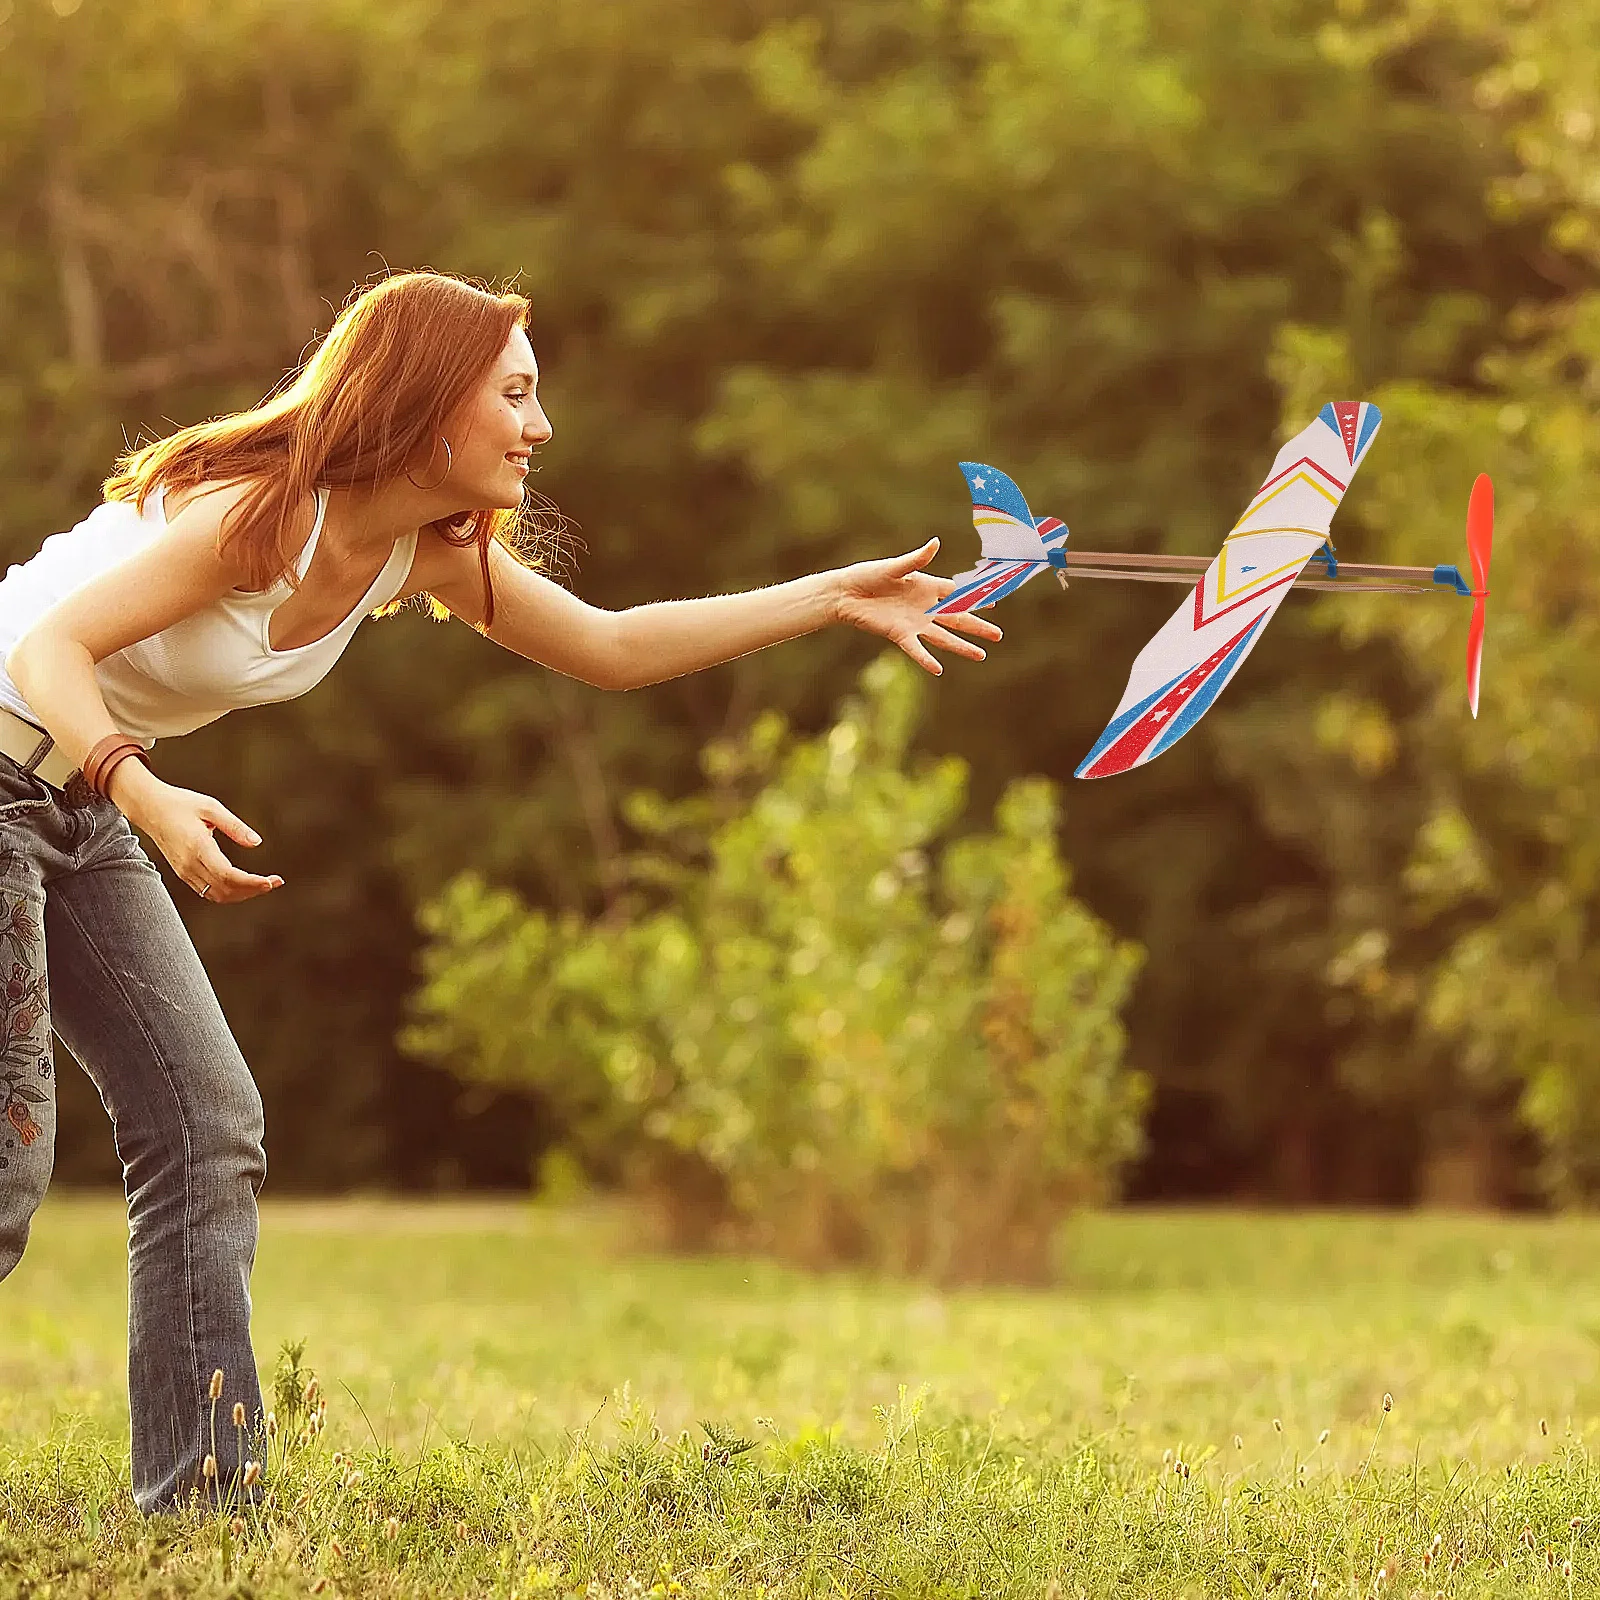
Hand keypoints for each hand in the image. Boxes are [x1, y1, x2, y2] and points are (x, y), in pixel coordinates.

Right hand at [118, 773, 283, 903]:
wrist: (149, 808)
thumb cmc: (180, 804)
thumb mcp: (211, 807)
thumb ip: (235, 826)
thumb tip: (257, 842)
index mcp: (197, 847)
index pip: (228, 876)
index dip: (252, 883)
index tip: (272, 882)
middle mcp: (189, 864)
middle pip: (225, 890)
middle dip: (253, 890)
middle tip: (275, 882)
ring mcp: (184, 871)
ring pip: (216, 895)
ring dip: (242, 894)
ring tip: (263, 884)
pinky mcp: (183, 873)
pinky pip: (208, 892)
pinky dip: (228, 893)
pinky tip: (244, 884)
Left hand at [830, 539, 1002, 674]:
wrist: (847, 593)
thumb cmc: (869, 575)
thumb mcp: (895, 566)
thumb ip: (917, 559)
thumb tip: (936, 542)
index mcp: (928, 587)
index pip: (959, 593)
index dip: (977, 597)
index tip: (994, 602)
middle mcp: (925, 607)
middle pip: (958, 618)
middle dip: (978, 627)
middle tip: (998, 636)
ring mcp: (915, 623)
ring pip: (944, 637)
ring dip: (962, 646)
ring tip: (981, 655)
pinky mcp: (899, 634)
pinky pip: (916, 649)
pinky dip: (926, 659)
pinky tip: (938, 670)